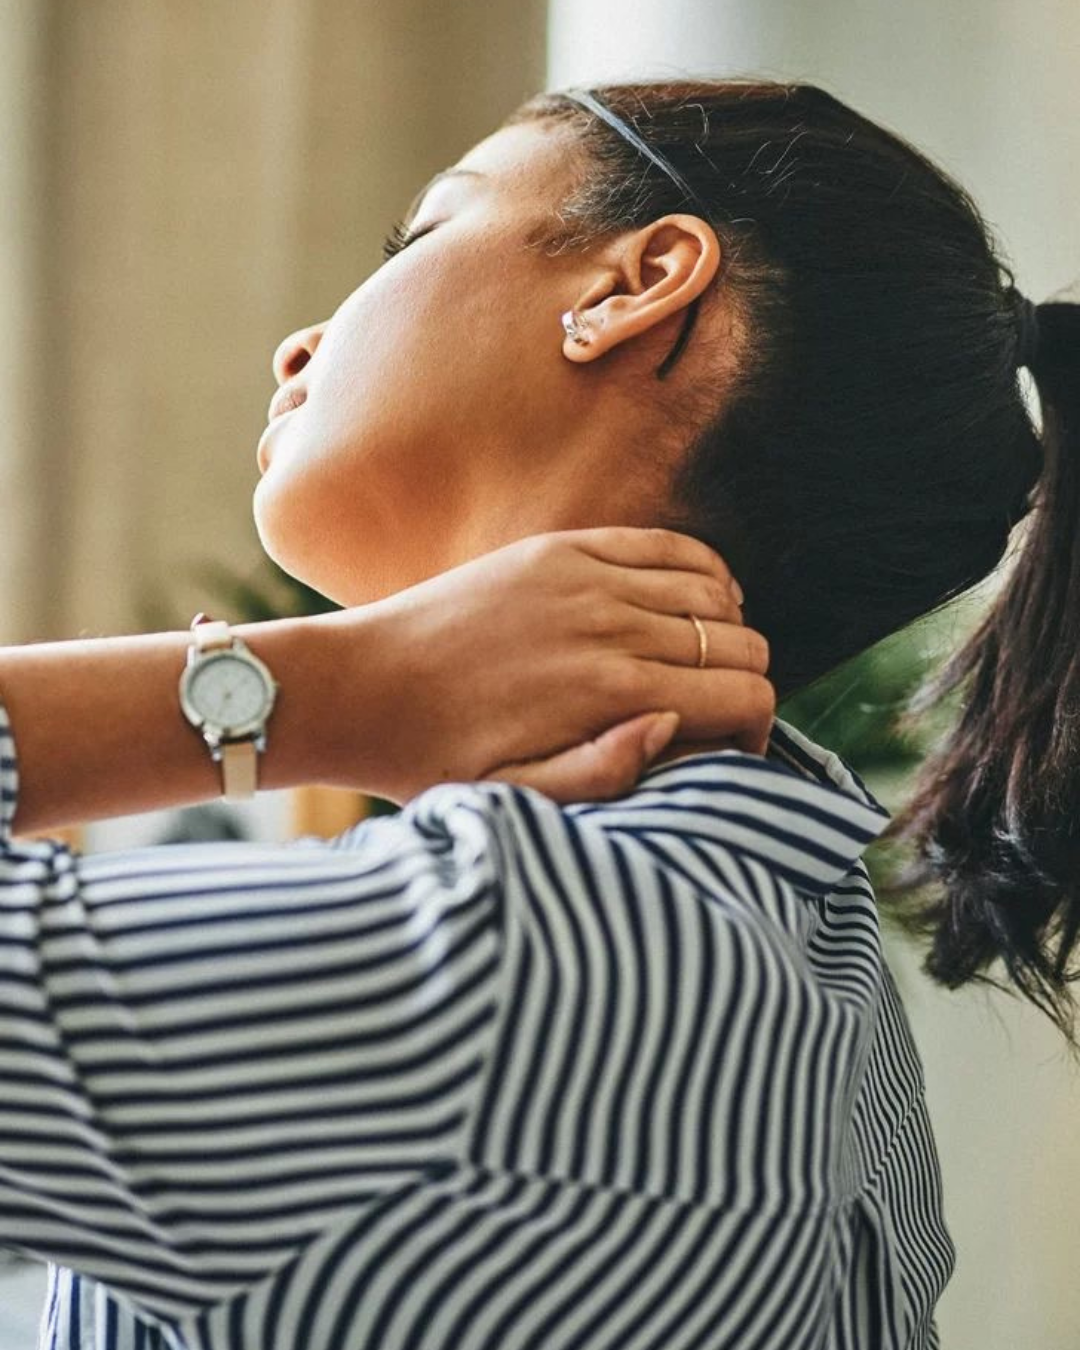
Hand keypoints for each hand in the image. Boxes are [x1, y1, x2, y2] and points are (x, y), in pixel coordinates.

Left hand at [334, 527, 772, 803]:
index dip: (756, 729)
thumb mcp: (518, 796)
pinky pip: (667, 545)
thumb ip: (608, 771)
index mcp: (613, 694)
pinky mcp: (564, 549)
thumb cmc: (439, 756)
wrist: (361, 686)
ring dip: (724, 630)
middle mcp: (613, 625)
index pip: (746, 694)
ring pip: (716, 591)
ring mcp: (589, 576)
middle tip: (714, 715)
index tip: (729, 751)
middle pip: (740, 642)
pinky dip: (699, 572)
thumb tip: (678, 726)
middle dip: (743, 684)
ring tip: (698, 665)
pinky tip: (688, 604)